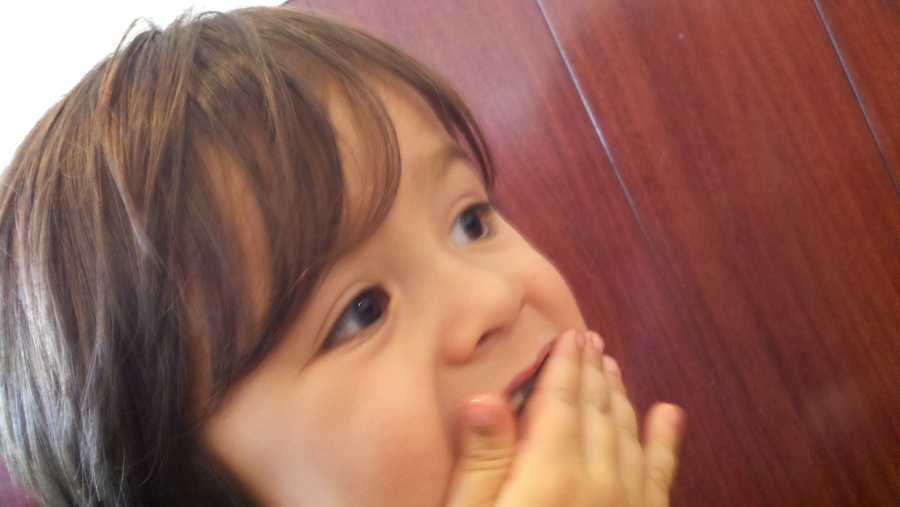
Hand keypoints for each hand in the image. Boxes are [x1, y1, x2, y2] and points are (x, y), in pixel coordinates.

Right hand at [445, 330, 683, 506]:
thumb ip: (481, 464)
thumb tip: (485, 398)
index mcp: (550, 473)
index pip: (560, 402)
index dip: (563, 365)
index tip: (568, 334)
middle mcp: (598, 482)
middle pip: (597, 412)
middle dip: (592, 373)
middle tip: (590, 342)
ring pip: (628, 435)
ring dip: (621, 397)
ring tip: (614, 368)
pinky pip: (659, 477)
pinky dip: (665, 443)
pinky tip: (669, 416)